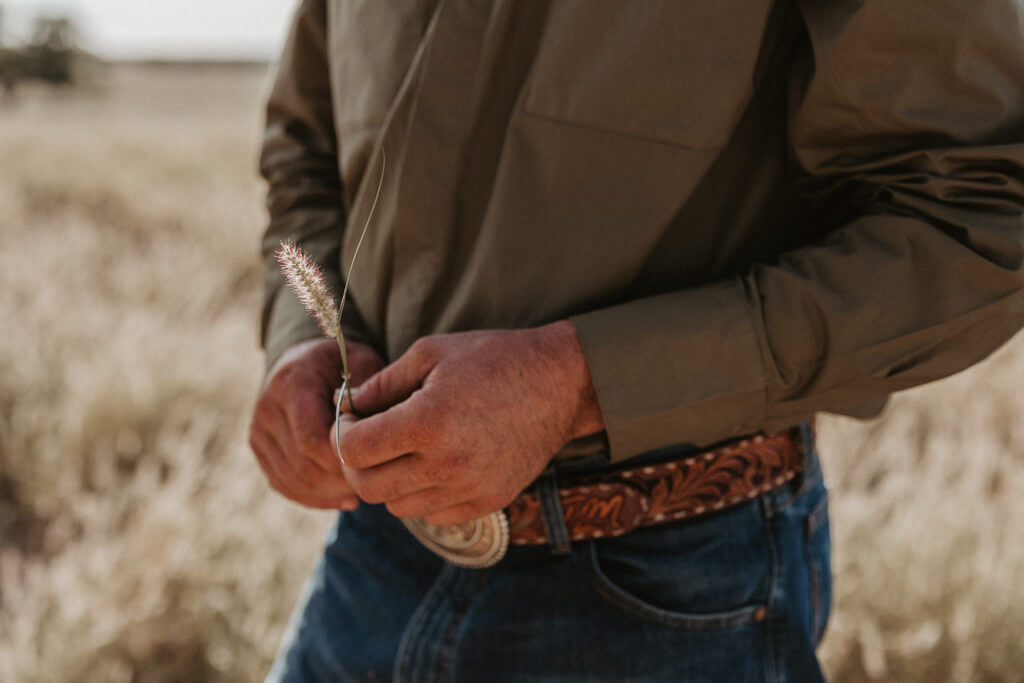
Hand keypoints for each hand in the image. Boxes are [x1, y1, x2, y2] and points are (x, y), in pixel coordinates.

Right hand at [249, 337, 384, 508]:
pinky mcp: (259, 448)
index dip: (344, 458)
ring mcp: (259, 430)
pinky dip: (316, 497)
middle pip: (303, 464)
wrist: (308, 361)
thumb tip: (376, 434)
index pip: (312, 439)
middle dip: (340, 480)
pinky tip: (344, 498)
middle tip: (373, 483)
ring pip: (293, 480)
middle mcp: (267, 407)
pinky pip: (284, 485)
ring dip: (330, 493)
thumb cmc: (345, 364)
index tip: (374, 462)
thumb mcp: (364, 365)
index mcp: (292, 383)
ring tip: (362, 491)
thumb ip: (371, 396)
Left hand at [333, 321, 603, 524]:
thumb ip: (382, 383)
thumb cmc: (494, 358)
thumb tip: (345, 405)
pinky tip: (434, 464)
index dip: (342, 432)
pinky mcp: (488, 502)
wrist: (561, 383)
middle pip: (368, 487)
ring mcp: (469, 489)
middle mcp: (447, 463)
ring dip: (390, 480)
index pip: (353, 450)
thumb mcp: (431, 353)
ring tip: (405, 449)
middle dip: (358, 462)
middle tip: (369, 438)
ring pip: (397, 506)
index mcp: (427, 421)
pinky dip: (422, 494)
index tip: (353, 418)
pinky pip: (433, 515)